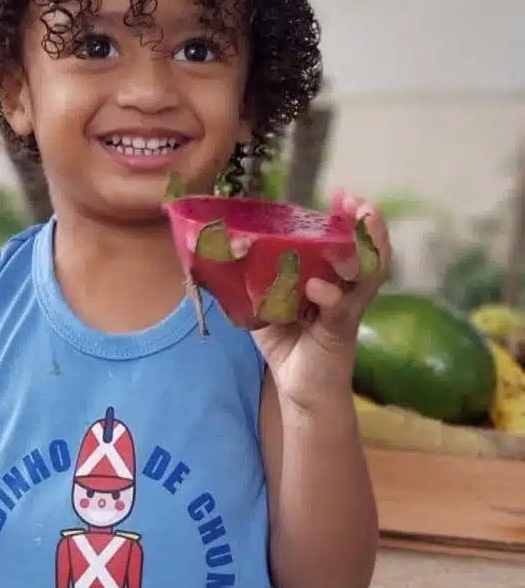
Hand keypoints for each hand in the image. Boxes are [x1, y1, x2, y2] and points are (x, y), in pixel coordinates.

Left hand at [252, 192, 391, 411]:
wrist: (302, 393)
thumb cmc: (288, 348)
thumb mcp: (266, 309)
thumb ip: (254, 284)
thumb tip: (221, 256)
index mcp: (331, 281)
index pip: (346, 244)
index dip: (348, 219)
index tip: (341, 194)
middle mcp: (345, 291)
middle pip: (367, 252)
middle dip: (365, 224)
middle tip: (356, 200)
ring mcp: (346, 311)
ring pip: (367, 275)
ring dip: (366, 247)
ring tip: (361, 222)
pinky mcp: (339, 333)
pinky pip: (339, 311)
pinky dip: (330, 296)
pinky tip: (319, 286)